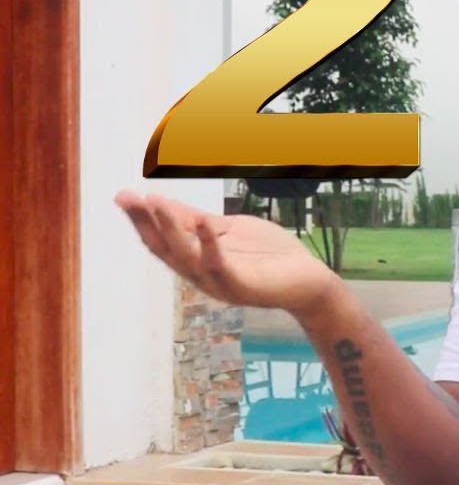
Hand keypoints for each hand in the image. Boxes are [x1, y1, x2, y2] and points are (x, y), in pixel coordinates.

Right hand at [114, 190, 340, 318]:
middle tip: (128, 199)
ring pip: (186, 258)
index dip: (141, 220)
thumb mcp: (228, 230)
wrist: (309, 279)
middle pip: (165, 250)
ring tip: (156, 203)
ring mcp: (220, 283)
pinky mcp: (242, 287)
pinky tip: (205, 222)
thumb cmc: (269, 255)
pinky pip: (220, 266)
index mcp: (197, 260)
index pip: (162, 240)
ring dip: (170, 230)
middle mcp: (201, 275)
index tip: (122, 196)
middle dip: (145, 223)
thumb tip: (161, 203)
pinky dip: (210, 244)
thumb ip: (198, 221)